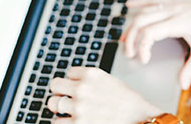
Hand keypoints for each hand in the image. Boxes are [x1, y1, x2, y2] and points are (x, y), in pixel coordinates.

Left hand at [47, 67, 162, 123]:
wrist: (138, 116)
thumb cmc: (127, 100)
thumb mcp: (108, 80)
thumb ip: (90, 80)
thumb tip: (73, 82)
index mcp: (91, 74)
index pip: (68, 72)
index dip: (73, 80)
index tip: (78, 85)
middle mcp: (82, 88)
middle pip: (55, 85)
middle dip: (60, 91)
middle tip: (66, 96)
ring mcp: (78, 107)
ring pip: (53, 103)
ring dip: (59, 107)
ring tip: (68, 110)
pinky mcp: (78, 123)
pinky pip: (57, 121)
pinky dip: (63, 121)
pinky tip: (72, 120)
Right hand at [121, 0, 190, 89]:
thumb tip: (182, 84)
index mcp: (178, 22)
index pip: (150, 33)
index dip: (142, 47)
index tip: (144, 60)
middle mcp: (172, 11)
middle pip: (142, 21)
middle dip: (131, 38)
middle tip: (129, 54)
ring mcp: (173, 5)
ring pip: (145, 11)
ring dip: (132, 25)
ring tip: (124, 39)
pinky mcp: (175, 2)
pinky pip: (153, 0)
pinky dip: (140, 3)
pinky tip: (130, 6)